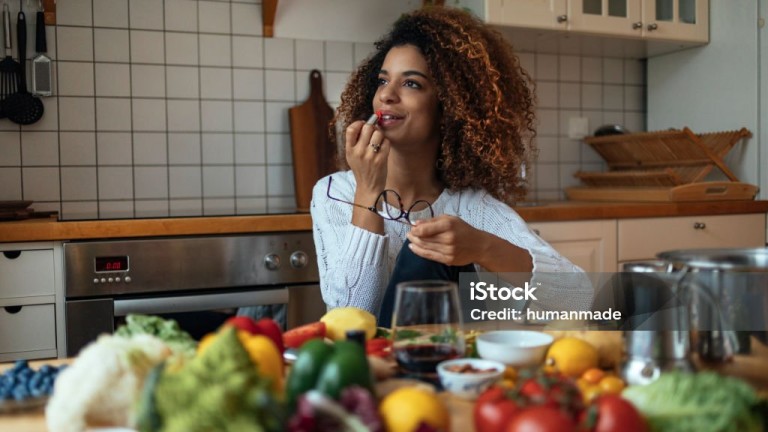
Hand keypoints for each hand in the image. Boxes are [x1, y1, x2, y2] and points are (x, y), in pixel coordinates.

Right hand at [345, 119, 389, 196]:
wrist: (368, 187)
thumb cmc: (361, 169)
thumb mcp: (352, 156)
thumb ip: (355, 142)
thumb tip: (365, 123)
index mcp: (349, 150)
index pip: (351, 129)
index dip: (359, 123)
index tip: (363, 125)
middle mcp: (359, 152)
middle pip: (367, 127)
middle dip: (372, 128)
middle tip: (374, 133)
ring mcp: (370, 156)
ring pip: (378, 133)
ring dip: (380, 135)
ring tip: (378, 142)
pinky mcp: (381, 159)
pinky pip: (386, 142)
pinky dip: (386, 143)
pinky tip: (383, 148)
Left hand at [407, 216, 533, 272]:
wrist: (478, 245)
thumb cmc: (463, 230)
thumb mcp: (450, 219)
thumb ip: (432, 221)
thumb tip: (416, 223)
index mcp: (448, 225)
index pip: (425, 229)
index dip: (415, 230)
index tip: (411, 228)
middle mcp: (448, 238)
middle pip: (424, 239)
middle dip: (413, 236)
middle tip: (408, 234)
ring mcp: (448, 250)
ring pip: (425, 248)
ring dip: (415, 244)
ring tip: (410, 240)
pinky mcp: (448, 260)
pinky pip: (430, 256)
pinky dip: (420, 252)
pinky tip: (414, 248)